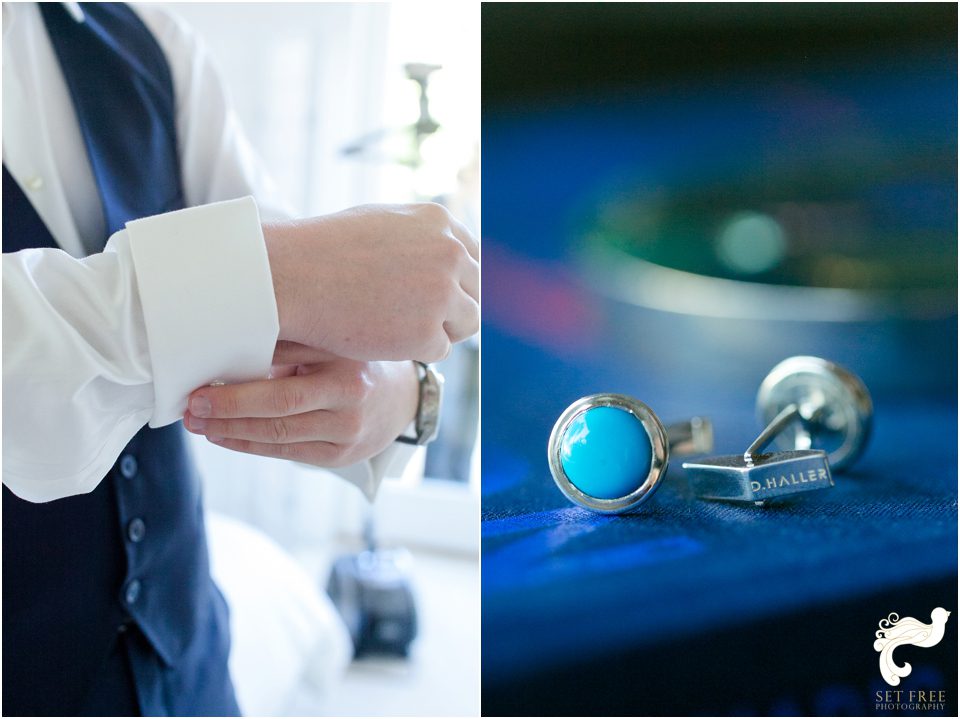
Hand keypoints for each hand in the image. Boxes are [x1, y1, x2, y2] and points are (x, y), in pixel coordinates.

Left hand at [183, 343, 419, 467]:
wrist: (401, 400)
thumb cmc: (354, 364)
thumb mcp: (332, 343)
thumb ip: (290, 344)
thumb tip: (225, 346)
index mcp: (346, 355)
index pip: (286, 360)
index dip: (241, 368)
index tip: (203, 371)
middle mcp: (351, 392)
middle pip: (280, 403)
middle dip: (230, 405)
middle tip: (193, 404)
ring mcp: (348, 429)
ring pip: (279, 433)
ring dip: (231, 430)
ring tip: (199, 423)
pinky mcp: (340, 455)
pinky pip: (286, 452)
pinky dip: (249, 445)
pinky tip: (224, 437)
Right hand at [264, 203, 478, 362]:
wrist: (290, 277)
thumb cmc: (323, 250)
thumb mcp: (380, 223)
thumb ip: (419, 237)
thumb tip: (448, 254)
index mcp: (439, 222)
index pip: (473, 257)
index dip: (458, 280)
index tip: (439, 295)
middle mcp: (449, 253)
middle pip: (477, 290)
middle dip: (453, 307)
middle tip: (418, 320)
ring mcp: (442, 294)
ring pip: (467, 323)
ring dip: (440, 330)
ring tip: (398, 329)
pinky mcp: (428, 332)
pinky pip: (439, 349)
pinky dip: (415, 350)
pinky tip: (382, 339)